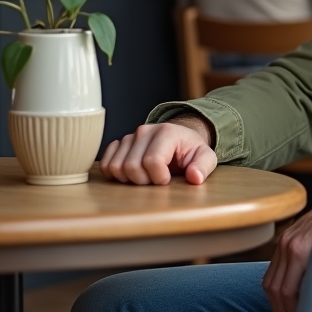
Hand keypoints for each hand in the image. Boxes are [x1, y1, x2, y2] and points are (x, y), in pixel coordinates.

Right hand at [99, 117, 216, 184]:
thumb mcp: (206, 157)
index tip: (168, 179)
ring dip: (129, 179)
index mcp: (167, 132)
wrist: (179, 140)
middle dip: (144, 181)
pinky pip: (106, 164)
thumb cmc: (190, 151)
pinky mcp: (119, 144)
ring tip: (146, 177)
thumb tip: (195, 177)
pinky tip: (132, 175)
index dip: (159, 178)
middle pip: (131, 166)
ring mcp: (130, 137)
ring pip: (116, 167)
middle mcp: (145, 131)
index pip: (152, 161)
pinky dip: (115, 174)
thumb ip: (203, 166)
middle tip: (156, 180)